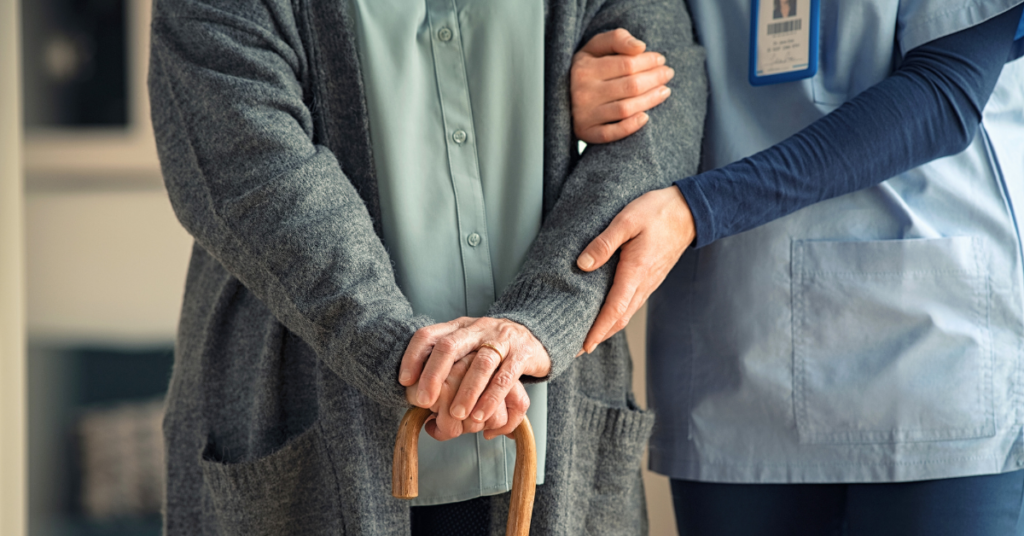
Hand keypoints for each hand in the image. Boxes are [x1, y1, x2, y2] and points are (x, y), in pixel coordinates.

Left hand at [399, 317, 550, 432]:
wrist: (535, 336)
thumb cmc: (492, 350)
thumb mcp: (467, 350)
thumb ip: (446, 371)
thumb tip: (423, 409)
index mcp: (459, 327)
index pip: (429, 335)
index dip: (413, 356)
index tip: (404, 381)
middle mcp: (478, 329)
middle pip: (450, 346)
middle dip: (434, 375)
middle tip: (424, 401)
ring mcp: (501, 339)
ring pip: (481, 363)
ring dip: (466, 392)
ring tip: (457, 416)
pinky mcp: (522, 354)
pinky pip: (506, 377)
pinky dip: (491, 398)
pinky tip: (481, 416)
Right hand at [571, 28, 674, 143]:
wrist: (560, 97)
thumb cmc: (586, 68)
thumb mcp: (595, 47)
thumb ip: (616, 39)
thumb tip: (640, 47)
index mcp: (584, 68)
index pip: (626, 64)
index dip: (649, 61)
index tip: (661, 60)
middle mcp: (583, 92)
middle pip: (630, 86)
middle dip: (655, 78)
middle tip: (668, 74)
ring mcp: (584, 115)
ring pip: (625, 108)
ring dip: (651, 100)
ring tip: (664, 91)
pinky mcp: (586, 133)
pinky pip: (612, 133)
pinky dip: (630, 127)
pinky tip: (646, 117)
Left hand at [576, 186, 694, 352]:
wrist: (689, 211)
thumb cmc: (657, 212)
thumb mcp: (626, 221)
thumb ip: (604, 243)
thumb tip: (583, 264)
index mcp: (635, 272)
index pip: (614, 310)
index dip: (597, 330)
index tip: (583, 346)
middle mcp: (643, 284)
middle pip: (619, 319)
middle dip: (598, 337)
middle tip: (576, 349)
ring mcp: (649, 283)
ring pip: (626, 314)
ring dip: (607, 328)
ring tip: (587, 337)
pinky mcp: (650, 279)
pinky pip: (631, 304)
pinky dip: (617, 316)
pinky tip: (606, 315)